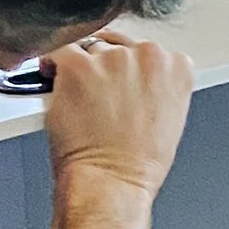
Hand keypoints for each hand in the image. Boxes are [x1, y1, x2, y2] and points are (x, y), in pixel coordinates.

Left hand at [45, 34, 193, 200]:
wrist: (112, 182)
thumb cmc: (137, 164)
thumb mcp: (168, 118)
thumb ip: (157, 86)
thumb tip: (135, 79)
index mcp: (175, 66)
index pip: (147, 50)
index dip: (129, 68)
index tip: (121, 82)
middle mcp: (147, 55)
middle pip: (117, 46)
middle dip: (105, 68)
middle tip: (98, 99)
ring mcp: (112, 59)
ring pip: (88, 50)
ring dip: (81, 71)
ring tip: (80, 104)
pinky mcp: (78, 66)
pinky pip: (58, 52)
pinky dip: (52, 67)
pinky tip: (54, 83)